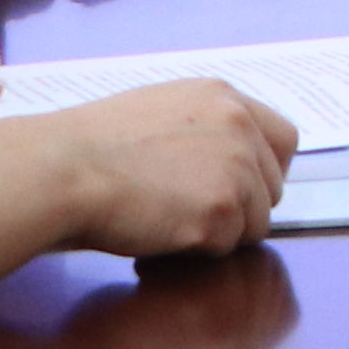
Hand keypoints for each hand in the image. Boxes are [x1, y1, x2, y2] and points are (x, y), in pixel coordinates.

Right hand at [0, 80, 299, 277]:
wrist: (64, 170)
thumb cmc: (94, 146)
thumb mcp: (161, 112)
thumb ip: (204, 129)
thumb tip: (224, 163)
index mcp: (225, 98)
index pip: (283, 140)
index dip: (264, 172)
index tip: (239, 191)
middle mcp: (240, 127)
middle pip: (272, 188)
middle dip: (241, 208)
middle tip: (190, 215)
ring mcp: (234, 169)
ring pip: (255, 222)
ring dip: (219, 232)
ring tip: (169, 221)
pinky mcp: (219, 211)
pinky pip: (225, 247)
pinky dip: (197, 250)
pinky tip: (160, 233)